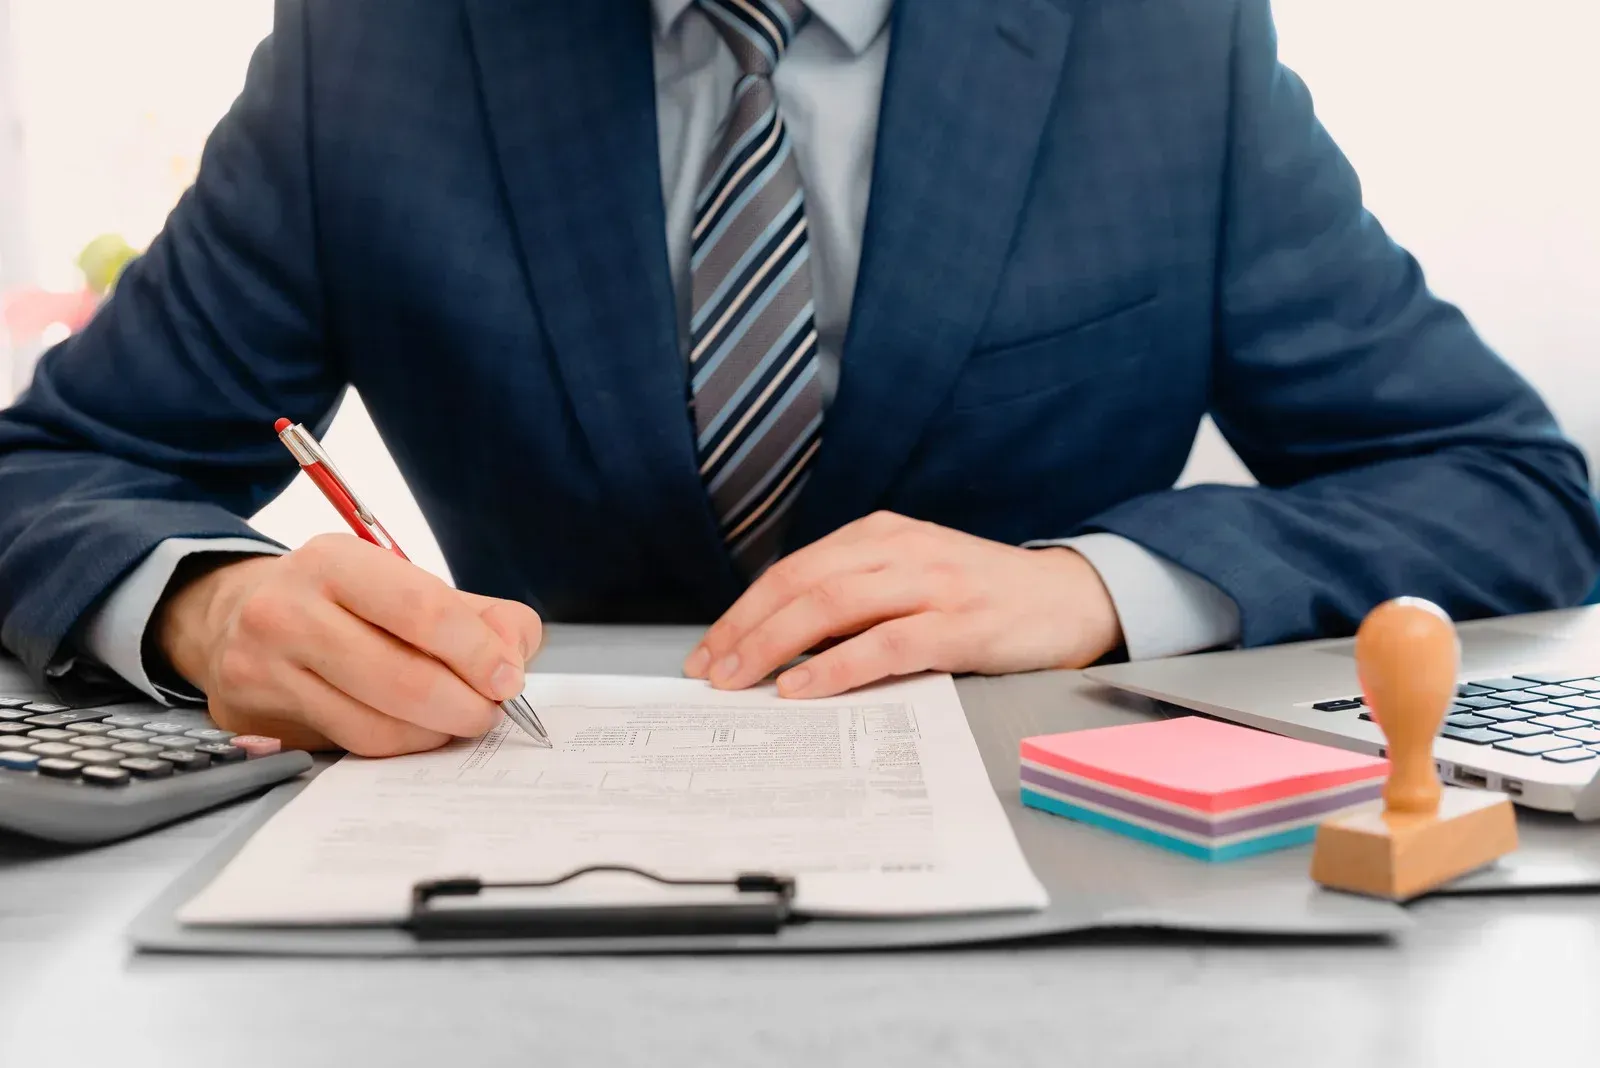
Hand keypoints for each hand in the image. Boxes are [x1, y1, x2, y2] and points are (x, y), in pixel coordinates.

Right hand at [155, 534, 542, 756]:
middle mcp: (286, 611)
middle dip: (465, 705)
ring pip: (376, 725)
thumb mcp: (402, 582)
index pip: (422, 610)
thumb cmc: (339, 600)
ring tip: (457, 722)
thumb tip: (512, 659)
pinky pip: (349, 747)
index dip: (477, 652)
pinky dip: (400, 746)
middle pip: (403, 679)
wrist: (230, 617)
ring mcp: (262, 668)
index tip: (507, 679)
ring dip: (436, 733)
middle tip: (490, 712)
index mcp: (333, 561)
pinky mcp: (255, 719)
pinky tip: (416, 731)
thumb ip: (477, 614)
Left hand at [683, 512, 1122, 697]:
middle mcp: (900, 549)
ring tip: (741, 681)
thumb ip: (855, 596)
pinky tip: (803, 688)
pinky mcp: (960, 624)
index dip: (742, 612)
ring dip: (775, 646)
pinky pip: (884, 644)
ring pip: (831, 606)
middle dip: (744, 630)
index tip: (707, 651)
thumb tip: (779, 642)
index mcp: (880, 534)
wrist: (1069, 598)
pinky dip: (835, 667)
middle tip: (709, 672)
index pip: (793, 570)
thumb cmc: (980, 595)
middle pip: (801, 584)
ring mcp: (932, 583)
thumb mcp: (911, 576)